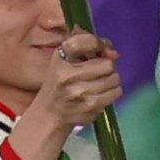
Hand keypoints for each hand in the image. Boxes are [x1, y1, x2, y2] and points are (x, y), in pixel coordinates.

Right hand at [6, 30, 122, 159]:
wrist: (46, 119)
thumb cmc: (55, 87)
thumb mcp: (61, 62)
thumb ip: (80, 46)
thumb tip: (109, 46)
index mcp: (59, 60)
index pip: (84, 40)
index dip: (99, 43)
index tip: (101, 49)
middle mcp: (68, 75)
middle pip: (106, 62)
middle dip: (107, 66)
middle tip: (98, 71)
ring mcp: (79, 94)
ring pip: (114, 78)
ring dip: (111, 81)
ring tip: (97, 85)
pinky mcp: (89, 108)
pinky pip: (114, 94)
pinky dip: (111, 94)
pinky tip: (98, 96)